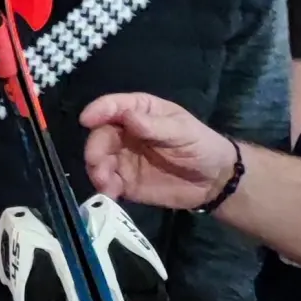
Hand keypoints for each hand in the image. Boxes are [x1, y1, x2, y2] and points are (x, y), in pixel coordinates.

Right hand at [78, 93, 236, 209]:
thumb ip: (154, 126)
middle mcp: (125, 132)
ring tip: (105, 183)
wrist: (214, 181)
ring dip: (96, 170)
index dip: (98, 111)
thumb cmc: (201, 146)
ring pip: (99, 159)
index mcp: (139, 112)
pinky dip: (105, 187)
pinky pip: (108, 182)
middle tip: (97, 163)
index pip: (113, 106)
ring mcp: (122, 157)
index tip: (86, 121)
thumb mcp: (183, 132)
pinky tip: (112, 193)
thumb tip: (127, 117)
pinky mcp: (125, 181)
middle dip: (95, 149)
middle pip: (100, 135)